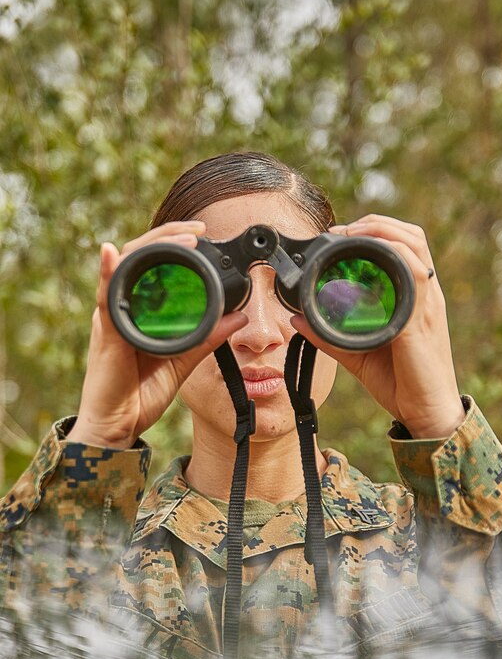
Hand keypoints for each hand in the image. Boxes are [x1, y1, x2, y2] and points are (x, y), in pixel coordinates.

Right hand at [69, 222, 247, 448]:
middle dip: (167, 238)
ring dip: (149, 249)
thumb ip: (207, 337)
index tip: (202, 235)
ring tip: (179, 240)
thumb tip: (239, 317)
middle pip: (137, 257)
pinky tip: (109, 254)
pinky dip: (106, 273)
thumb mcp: (183, 360)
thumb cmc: (140, 393)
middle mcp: (122, 307)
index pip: (152, 264)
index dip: (174, 243)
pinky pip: (104, 299)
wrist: (118, 426)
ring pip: (123, 269)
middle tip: (197, 232)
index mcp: (139, 309)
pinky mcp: (104, 334)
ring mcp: (110, 318)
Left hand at [292, 214, 464, 438]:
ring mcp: (427, 305)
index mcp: (414, 298)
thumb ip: (329, 335)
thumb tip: (297, 320)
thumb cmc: (401, 382)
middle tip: (342, 231)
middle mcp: (426, 294)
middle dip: (376, 224)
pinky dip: (394, 259)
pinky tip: (372, 257)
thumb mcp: (357, 353)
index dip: (375, 230)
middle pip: (412, 236)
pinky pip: (414, 278)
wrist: (428, 413)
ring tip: (352, 235)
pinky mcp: (422, 320)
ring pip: (414, 247)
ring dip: (382, 233)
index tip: (340, 234)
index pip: (405, 246)